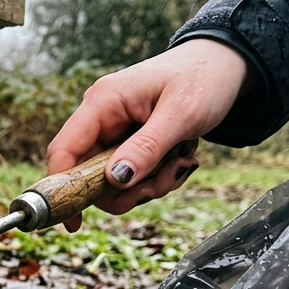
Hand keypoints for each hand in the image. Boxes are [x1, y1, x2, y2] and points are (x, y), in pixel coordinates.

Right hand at [46, 38, 252, 229]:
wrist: (225, 65)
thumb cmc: (203, 78)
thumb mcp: (180, 114)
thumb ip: (147, 148)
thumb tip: (116, 179)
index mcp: (103, 102)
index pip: (65, 149)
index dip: (62, 188)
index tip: (72, 223)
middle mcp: (102, 118)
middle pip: (89, 175)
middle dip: (125, 191)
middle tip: (157, 187)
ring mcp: (116, 132)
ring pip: (114, 181)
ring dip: (147, 186)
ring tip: (180, 165)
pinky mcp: (131, 143)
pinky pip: (133, 176)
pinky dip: (156, 179)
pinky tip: (180, 160)